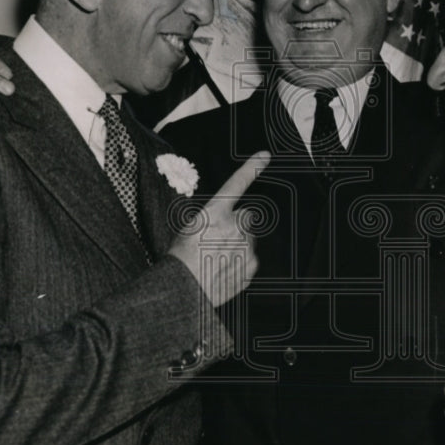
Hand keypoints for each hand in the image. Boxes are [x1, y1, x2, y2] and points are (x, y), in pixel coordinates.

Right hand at [168, 151, 270, 306]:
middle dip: (237, 225)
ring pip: (248, 239)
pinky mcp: (252, 264)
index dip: (251, 168)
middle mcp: (234, 226)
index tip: (264, 156)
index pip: (236, 184)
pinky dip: (240, 261)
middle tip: (218, 240)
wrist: (185, 289)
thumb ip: (212, 218)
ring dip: (238, 244)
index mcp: (216, 212)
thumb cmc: (181, 258)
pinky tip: (223, 268)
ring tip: (217, 257)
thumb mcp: (190, 227)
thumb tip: (221, 222)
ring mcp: (246, 246)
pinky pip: (250, 258)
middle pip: (245, 217)